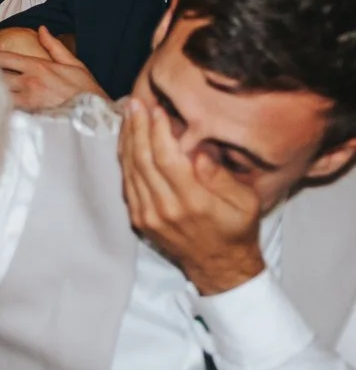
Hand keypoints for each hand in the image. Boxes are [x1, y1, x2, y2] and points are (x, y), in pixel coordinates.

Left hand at [0, 26, 102, 112]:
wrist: (96, 116)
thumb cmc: (86, 90)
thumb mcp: (74, 64)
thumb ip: (54, 46)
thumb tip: (42, 29)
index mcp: (38, 66)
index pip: (3, 57)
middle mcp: (29, 81)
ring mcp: (28, 99)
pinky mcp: (29, 115)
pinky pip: (6, 108)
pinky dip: (0, 105)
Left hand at [121, 95, 266, 294]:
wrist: (220, 266)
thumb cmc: (237, 229)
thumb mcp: (244, 201)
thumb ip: (219, 174)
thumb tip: (198, 148)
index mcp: (194, 202)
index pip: (166, 159)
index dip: (157, 131)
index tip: (157, 110)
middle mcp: (166, 209)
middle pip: (142, 160)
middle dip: (137, 127)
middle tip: (135, 103)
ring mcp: (148, 216)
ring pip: (130, 169)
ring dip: (127, 139)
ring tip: (129, 114)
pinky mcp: (139, 219)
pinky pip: (127, 182)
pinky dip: (125, 158)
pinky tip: (128, 139)